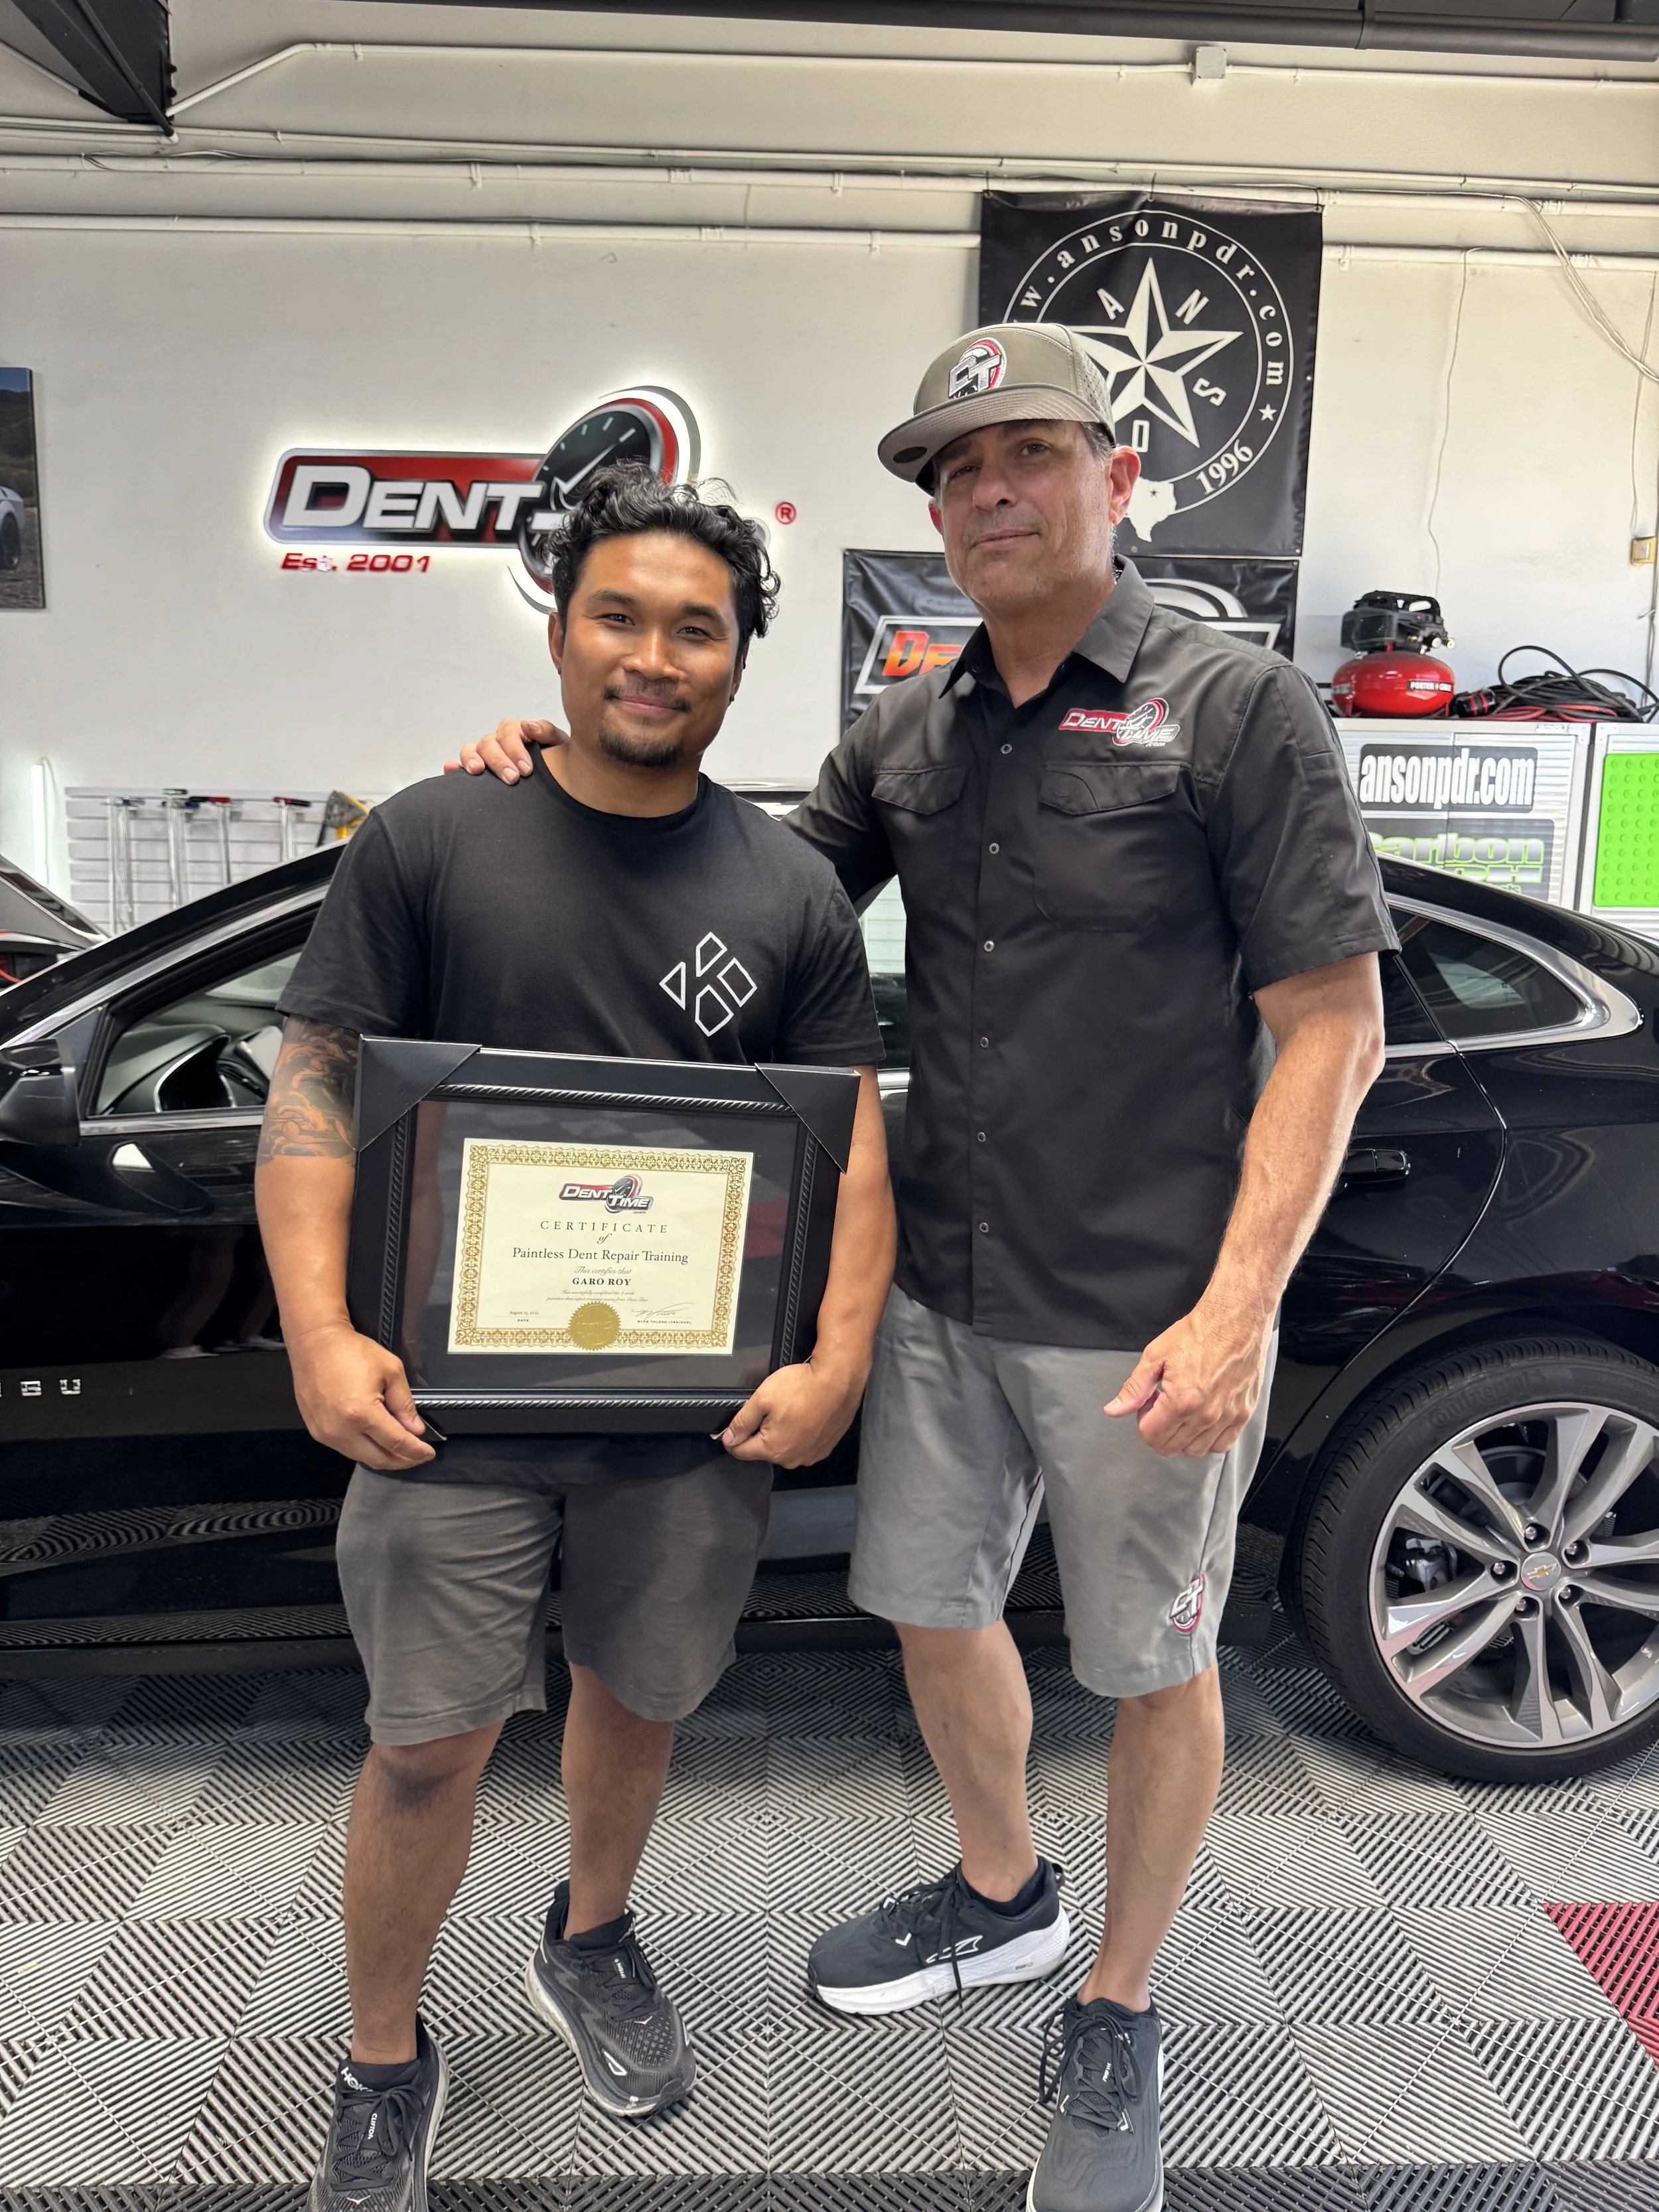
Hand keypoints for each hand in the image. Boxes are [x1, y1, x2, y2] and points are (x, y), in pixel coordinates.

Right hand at [286, 1320, 435, 1470]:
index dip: (416, 1451)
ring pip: (362, 1457)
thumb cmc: (352, 1351)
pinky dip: (365, 1449)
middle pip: (380, 1459)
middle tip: (418, 1455)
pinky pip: (346, 1449)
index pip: (397, 1443)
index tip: (429, 1453)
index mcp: (362, 1413)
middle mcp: (341, 1430)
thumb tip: (415, 1429)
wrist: (315, 1343)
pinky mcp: (317, 1432)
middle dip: (403, 1461)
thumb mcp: (390, 1370)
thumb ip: (404, 1403)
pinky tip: (377, 1440)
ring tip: (401, 1449)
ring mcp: (326, 1434)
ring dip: (384, 1457)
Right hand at [442, 719, 565, 779]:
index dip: (515, 749)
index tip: (527, 770)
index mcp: (515, 732)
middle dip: (499, 761)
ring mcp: (484, 756)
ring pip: (470, 750)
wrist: (560, 780)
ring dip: (471, 759)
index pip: (508, 732)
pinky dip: (453, 767)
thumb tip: (528, 725)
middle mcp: (497, 742)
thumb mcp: (558, 744)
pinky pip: (459, 766)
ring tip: (477, 772)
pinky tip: (450, 769)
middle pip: (488, 743)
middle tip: (512, 779)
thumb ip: (547, 732)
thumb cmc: (556, 760)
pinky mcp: (475, 771)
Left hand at [721, 1357, 866, 1469]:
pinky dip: (801, 1433)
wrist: (840, 1380)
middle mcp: (792, 1459)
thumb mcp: (762, 1399)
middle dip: (762, 1432)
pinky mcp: (825, 1447)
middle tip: (771, 1408)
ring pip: (785, 1447)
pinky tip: (806, 1415)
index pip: (741, 1451)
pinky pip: (804, 1445)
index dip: (734, 1437)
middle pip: (765, 1450)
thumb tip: (728, 1440)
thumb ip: (742, 1422)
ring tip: (791, 1409)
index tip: (738, 1423)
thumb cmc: (801, 1387)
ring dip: (783, 1433)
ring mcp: (811, 1455)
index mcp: (773, 1450)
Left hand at [1104, 1299, 1270, 1458]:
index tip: (1149, 1402)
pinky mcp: (1244, 1414)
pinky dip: (1208, 1439)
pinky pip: (1222, 1445)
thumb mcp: (1155, 1356)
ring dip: (1182, 1436)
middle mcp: (1205, 1415)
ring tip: (1183, 1410)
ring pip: (1195, 1450)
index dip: (1143, 1420)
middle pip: (1170, 1447)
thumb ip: (1134, 1388)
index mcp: (1180, 1401)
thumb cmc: (1198, 1334)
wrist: (1235, 1321)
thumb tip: (1114, 1410)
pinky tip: (1202, 1419)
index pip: (1150, 1435)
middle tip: (1162, 1405)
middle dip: (1159, 1429)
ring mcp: (1227, 1417)